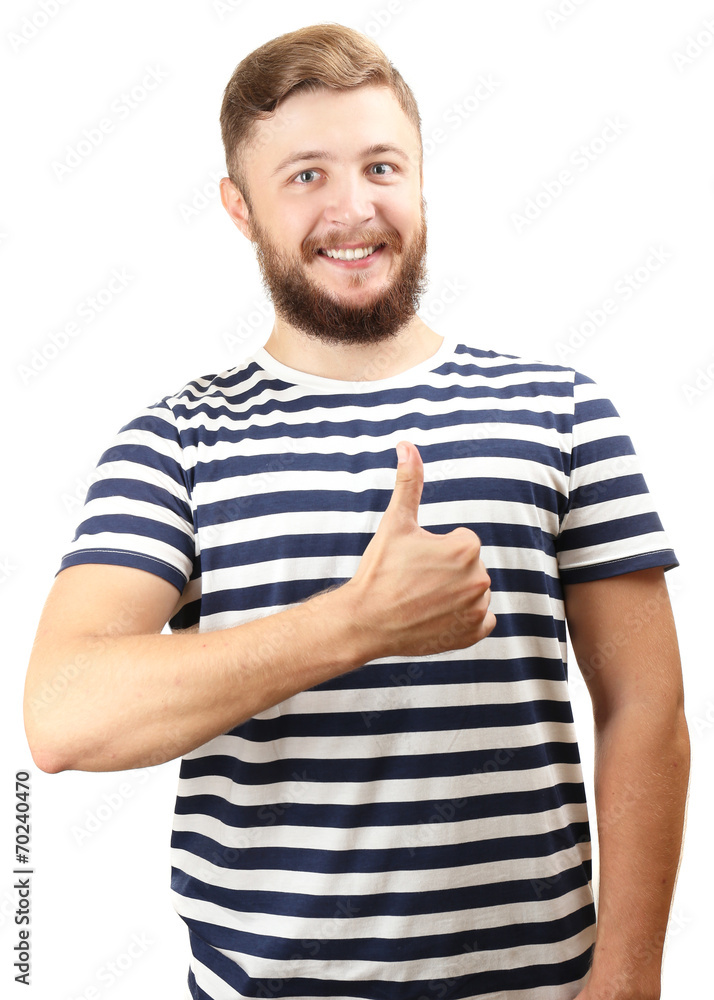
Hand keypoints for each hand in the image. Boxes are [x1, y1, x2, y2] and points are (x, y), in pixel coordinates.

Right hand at [346, 440, 495, 657]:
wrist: (365, 621)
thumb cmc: (379, 570)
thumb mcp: (395, 522)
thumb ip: (408, 482)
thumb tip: (407, 445)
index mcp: (466, 547)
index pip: (461, 542)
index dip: (435, 550)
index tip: (414, 563)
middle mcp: (480, 578)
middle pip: (467, 567)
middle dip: (446, 573)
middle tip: (415, 583)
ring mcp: (477, 609)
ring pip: (472, 592)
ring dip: (453, 595)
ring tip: (422, 601)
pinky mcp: (473, 634)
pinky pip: (481, 620)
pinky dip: (463, 619)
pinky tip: (437, 617)